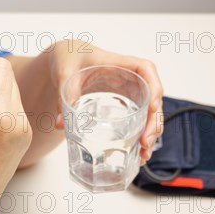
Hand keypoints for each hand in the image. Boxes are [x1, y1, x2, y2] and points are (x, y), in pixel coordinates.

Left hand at [49, 40, 163, 165]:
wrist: (66, 59)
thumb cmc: (69, 58)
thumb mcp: (65, 73)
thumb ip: (63, 96)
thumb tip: (61, 125)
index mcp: (119, 63)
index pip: (146, 69)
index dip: (153, 88)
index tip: (151, 108)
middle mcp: (130, 77)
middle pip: (152, 97)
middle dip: (154, 121)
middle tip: (145, 144)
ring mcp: (130, 91)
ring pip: (149, 112)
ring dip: (151, 133)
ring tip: (143, 155)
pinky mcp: (124, 103)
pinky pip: (139, 118)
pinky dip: (140, 135)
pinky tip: (138, 154)